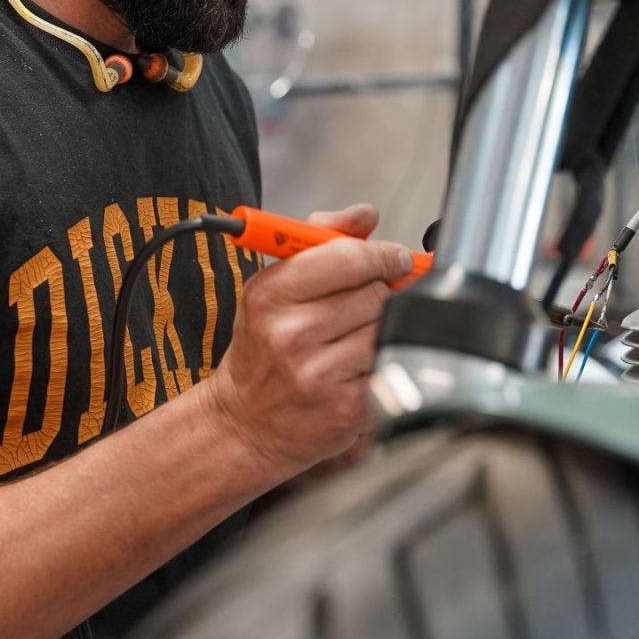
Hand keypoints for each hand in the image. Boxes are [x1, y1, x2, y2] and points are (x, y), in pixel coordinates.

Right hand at [203, 204, 410, 479]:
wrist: (244, 424)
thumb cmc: (263, 348)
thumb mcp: (275, 287)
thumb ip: (322, 241)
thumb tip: (365, 215)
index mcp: (271, 295)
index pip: (347, 257)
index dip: (381, 255)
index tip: (393, 259)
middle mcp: (291, 334)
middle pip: (375, 294)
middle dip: (382, 295)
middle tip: (370, 303)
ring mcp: (318, 375)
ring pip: (387, 330)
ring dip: (383, 330)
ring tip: (358, 339)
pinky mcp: (346, 409)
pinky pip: (390, 367)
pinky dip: (384, 365)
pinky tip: (359, 370)